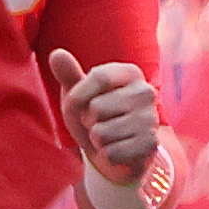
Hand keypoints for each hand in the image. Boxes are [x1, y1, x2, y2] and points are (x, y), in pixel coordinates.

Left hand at [48, 53, 160, 182]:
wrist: (115, 149)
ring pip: (101, 133)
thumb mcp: (78, 94)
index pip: (98, 77)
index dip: (78, 95)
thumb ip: (68, 75)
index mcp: (130, 73)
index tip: (77, 104)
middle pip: (97, 107)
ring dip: (96, 139)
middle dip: (88, 120)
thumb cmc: (94, 116)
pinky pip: (111, 152)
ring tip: (108, 135)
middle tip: (99, 122)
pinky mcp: (150, 145)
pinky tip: (117, 149)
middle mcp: (146, 92)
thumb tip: (57, 54)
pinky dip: (107, 154)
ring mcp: (151, 119)